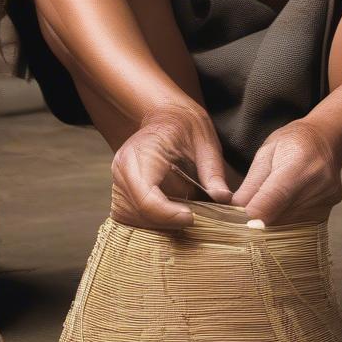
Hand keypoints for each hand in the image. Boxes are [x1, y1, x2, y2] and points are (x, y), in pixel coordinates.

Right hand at [110, 102, 233, 229]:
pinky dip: (151, 223)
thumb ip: (213, 173)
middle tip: (194, 219)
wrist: (167, 116)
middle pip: (138, 212)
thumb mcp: (206, 144)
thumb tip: (223, 199)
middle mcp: (123, 169)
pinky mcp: (121, 192)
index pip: (146, 197)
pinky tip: (171, 216)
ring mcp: (119, 181)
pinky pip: (130, 217)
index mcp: (141, 153)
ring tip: (183, 216)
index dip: (168, 215)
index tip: (193, 217)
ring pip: (131, 219)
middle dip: (166, 223)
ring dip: (158, 225)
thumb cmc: (186, 127)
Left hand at [229, 118, 341, 225]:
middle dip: (259, 219)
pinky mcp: (329, 211)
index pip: (272, 198)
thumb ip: (252, 183)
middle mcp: (317, 185)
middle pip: (280, 217)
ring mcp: (326, 200)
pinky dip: (286, 221)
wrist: (325, 140)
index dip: (252, 212)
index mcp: (299, 164)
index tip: (238, 218)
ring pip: (289, 225)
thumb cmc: (292, 142)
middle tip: (245, 214)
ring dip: (272, 221)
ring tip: (265, 206)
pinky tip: (282, 207)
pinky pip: (300, 225)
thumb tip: (236, 209)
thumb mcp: (265, 153)